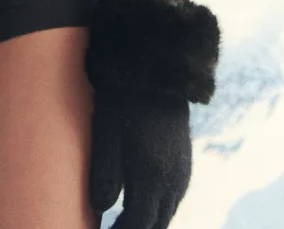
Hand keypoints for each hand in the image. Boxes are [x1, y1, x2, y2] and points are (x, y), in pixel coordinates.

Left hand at [89, 88, 190, 228]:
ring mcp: (182, 172)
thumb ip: (103, 174)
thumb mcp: (106, 134)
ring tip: (123, 223)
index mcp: (152, 177)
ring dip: (147, 223)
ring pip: (166, 214)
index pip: (137, 225)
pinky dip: (157, 211)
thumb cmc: (123, 100)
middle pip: (155, 225)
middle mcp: (173, 181)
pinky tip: (141, 206)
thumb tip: (99, 210)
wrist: (156, 71)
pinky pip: (173, 200)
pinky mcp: (184, 162)